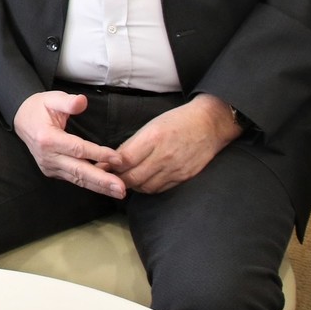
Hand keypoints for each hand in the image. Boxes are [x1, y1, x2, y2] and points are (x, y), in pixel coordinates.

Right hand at [13, 90, 125, 197]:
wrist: (22, 119)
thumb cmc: (39, 107)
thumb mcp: (52, 98)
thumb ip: (68, 102)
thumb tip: (82, 101)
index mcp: (47, 138)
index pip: (77, 149)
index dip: (98, 154)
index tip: (118, 159)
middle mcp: (47, 156)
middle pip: (78, 170)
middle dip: (101, 180)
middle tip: (121, 188)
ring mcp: (49, 166)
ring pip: (77, 179)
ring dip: (99, 187)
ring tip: (119, 192)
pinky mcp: (52, 171)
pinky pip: (74, 178)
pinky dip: (91, 183)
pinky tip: (106, 186)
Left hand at [104, 94, 241, 193]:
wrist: (210, 124)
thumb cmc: (177, 121)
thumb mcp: (151, 126)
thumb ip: (132, 144)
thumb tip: (112, 159)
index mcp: (153, 138)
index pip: (124, 160)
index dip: (109, 167)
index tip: (100, 167)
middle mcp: (164, 156)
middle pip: (133, 177)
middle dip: (117, 179)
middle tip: (109, 178)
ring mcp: (176, 168)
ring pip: (146, 187)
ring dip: (133, 185)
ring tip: (125, 180)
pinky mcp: (185, 177)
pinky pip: (161, 189)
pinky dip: (148, 188)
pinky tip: (143, 182)